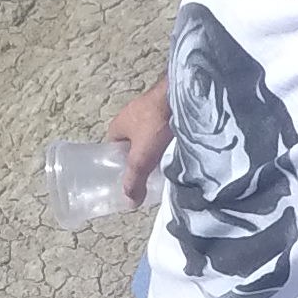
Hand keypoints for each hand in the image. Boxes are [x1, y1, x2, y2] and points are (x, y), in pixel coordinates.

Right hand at [109, 77, 168, 203]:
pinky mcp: (168, 105)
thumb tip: (130, 203)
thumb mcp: (142, 158)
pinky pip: (165, 126)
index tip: (134, 177)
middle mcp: (131, 114)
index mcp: (118, 125)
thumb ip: (134, 181)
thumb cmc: (156, 122)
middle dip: (142, 156)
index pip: (114, 149)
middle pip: (133, 143)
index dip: (121, 164)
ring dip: (158, 146)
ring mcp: (151, 108)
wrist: (183, 93)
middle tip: (153, 172)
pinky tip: (179, 145)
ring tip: (169, 160)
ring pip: (150, 134)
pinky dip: (170, 136)